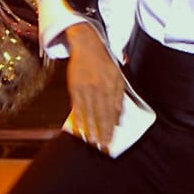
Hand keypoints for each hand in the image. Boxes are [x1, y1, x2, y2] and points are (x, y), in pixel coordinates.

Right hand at [65, 23, 124, 150]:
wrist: (87, 46)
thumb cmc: (104, 63)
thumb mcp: (118, 77)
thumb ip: (118, 97)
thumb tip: (118, 117)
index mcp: (111, 86)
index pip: (111, 112)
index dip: (110, 128)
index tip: (110, 141)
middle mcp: (98, 88)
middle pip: (100, 115)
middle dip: (101, 132)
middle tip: (101, 147)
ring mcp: (85, 88)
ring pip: (88, 113)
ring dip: (89, 129)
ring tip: (91, 142)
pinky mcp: (74, 87)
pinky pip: (76, 107)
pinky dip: (78, 119)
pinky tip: (80, 129)